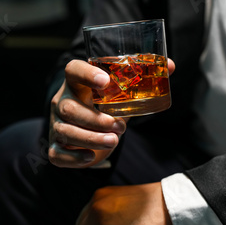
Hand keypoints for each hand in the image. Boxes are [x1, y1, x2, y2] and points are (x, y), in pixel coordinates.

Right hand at [48, 58, 174, 167]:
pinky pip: (57, 154)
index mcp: (77, 84)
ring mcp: (56, 125)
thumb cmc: (102, 107)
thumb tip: (170, 65)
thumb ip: (140, 81)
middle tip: (119, 127)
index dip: (86, 74)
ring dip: (90, 139)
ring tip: (114, 141)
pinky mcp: (55, 146)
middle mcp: (62, 102)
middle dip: (94, 119)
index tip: (105, 80)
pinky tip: (91, 156)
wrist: (86, 129)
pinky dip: (74, 158)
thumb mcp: (119, 94)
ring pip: (65, 131)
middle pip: (68, 107)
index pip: (73, 70)